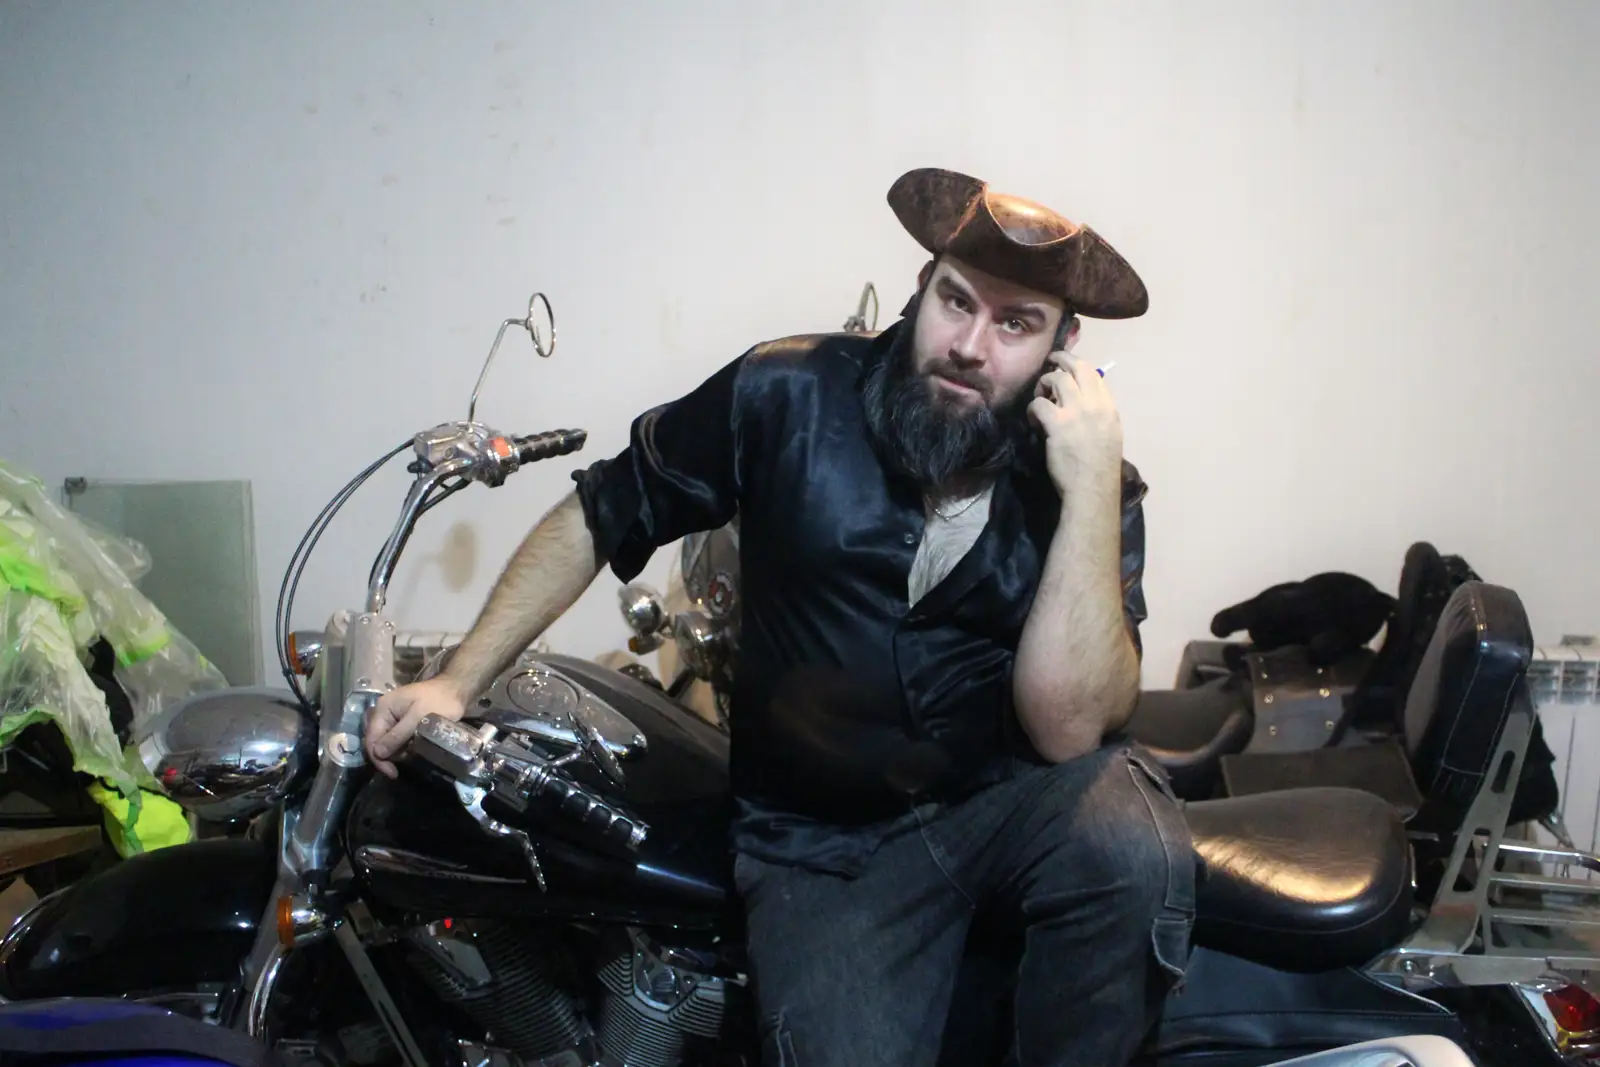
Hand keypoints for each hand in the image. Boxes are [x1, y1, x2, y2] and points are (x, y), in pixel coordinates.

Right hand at [364, 676, 467, 778]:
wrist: (455, 690)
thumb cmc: (439, 702)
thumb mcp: (418, 718)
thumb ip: (397, 735)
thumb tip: (378, 753)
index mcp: (383, 708)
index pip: (371, 738)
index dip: (379, 759)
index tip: (392, 773)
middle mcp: (383, 712)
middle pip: (377, 741)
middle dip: (388, 756)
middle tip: (401, 768)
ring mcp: (392, 716)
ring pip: (387, 742)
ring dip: (396, 752)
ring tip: (412, 757)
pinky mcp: (401, 721)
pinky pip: (396, 738)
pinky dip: (402, 746)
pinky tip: (413, 750)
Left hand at [1028, 351, 1123, 497]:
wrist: (1093, 487)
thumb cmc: (1100, 466)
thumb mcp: (1109, 433)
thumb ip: (1097, 413)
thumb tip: (1080, 400)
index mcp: (1108, 407)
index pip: (1093, 373)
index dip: (1076, 364)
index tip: (1065, 364)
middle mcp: (1094, 404)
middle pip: (1076, 368)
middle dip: (1060, 360)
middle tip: (1049, 362)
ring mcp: (1076, 412)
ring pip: (1056, 380)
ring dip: (1043, 384)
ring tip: (1040, 396)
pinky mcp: (1057, 423)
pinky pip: (1039, 404)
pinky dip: (1032, 409)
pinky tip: (1033, 420)